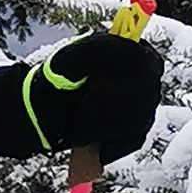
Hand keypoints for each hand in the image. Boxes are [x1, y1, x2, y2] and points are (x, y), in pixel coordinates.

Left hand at [0, 24, 162, 162]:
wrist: (45, 111)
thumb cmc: (58, 78)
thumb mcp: (71, 58)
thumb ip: (98, 49)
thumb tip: (130, 50)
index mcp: (133, 52)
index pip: (146, 67)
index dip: (119, 83)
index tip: (92, 87)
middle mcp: (145, 78)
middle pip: (145, 97)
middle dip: (106, 106)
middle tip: (81, 106)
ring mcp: (143, 106)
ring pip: (137, 121)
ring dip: (101, 125)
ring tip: (79, 121)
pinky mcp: (135, 131)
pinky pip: (132, 141)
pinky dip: (108, 143)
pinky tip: (90, 138)